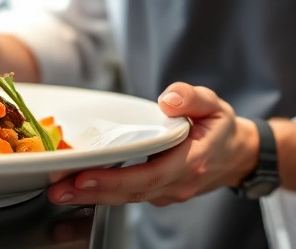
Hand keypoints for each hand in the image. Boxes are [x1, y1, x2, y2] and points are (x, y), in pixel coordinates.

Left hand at [48, 82, 258, 206]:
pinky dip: (103, 195)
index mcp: (191, 161)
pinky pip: (129, 196)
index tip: (86, 176)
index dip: (115, 179)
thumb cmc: (221, 128)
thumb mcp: (214, 104)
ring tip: (59, 191)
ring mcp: (168, 192)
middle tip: (58, 190)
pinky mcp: (158, 193)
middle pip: (131, 192)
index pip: (149, 175)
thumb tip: (168, 99)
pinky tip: (78, 191)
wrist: (237, 155)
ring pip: (127, 198)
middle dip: (92, 192)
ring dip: (92, 197)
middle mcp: (178, 183)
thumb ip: (191, 97)